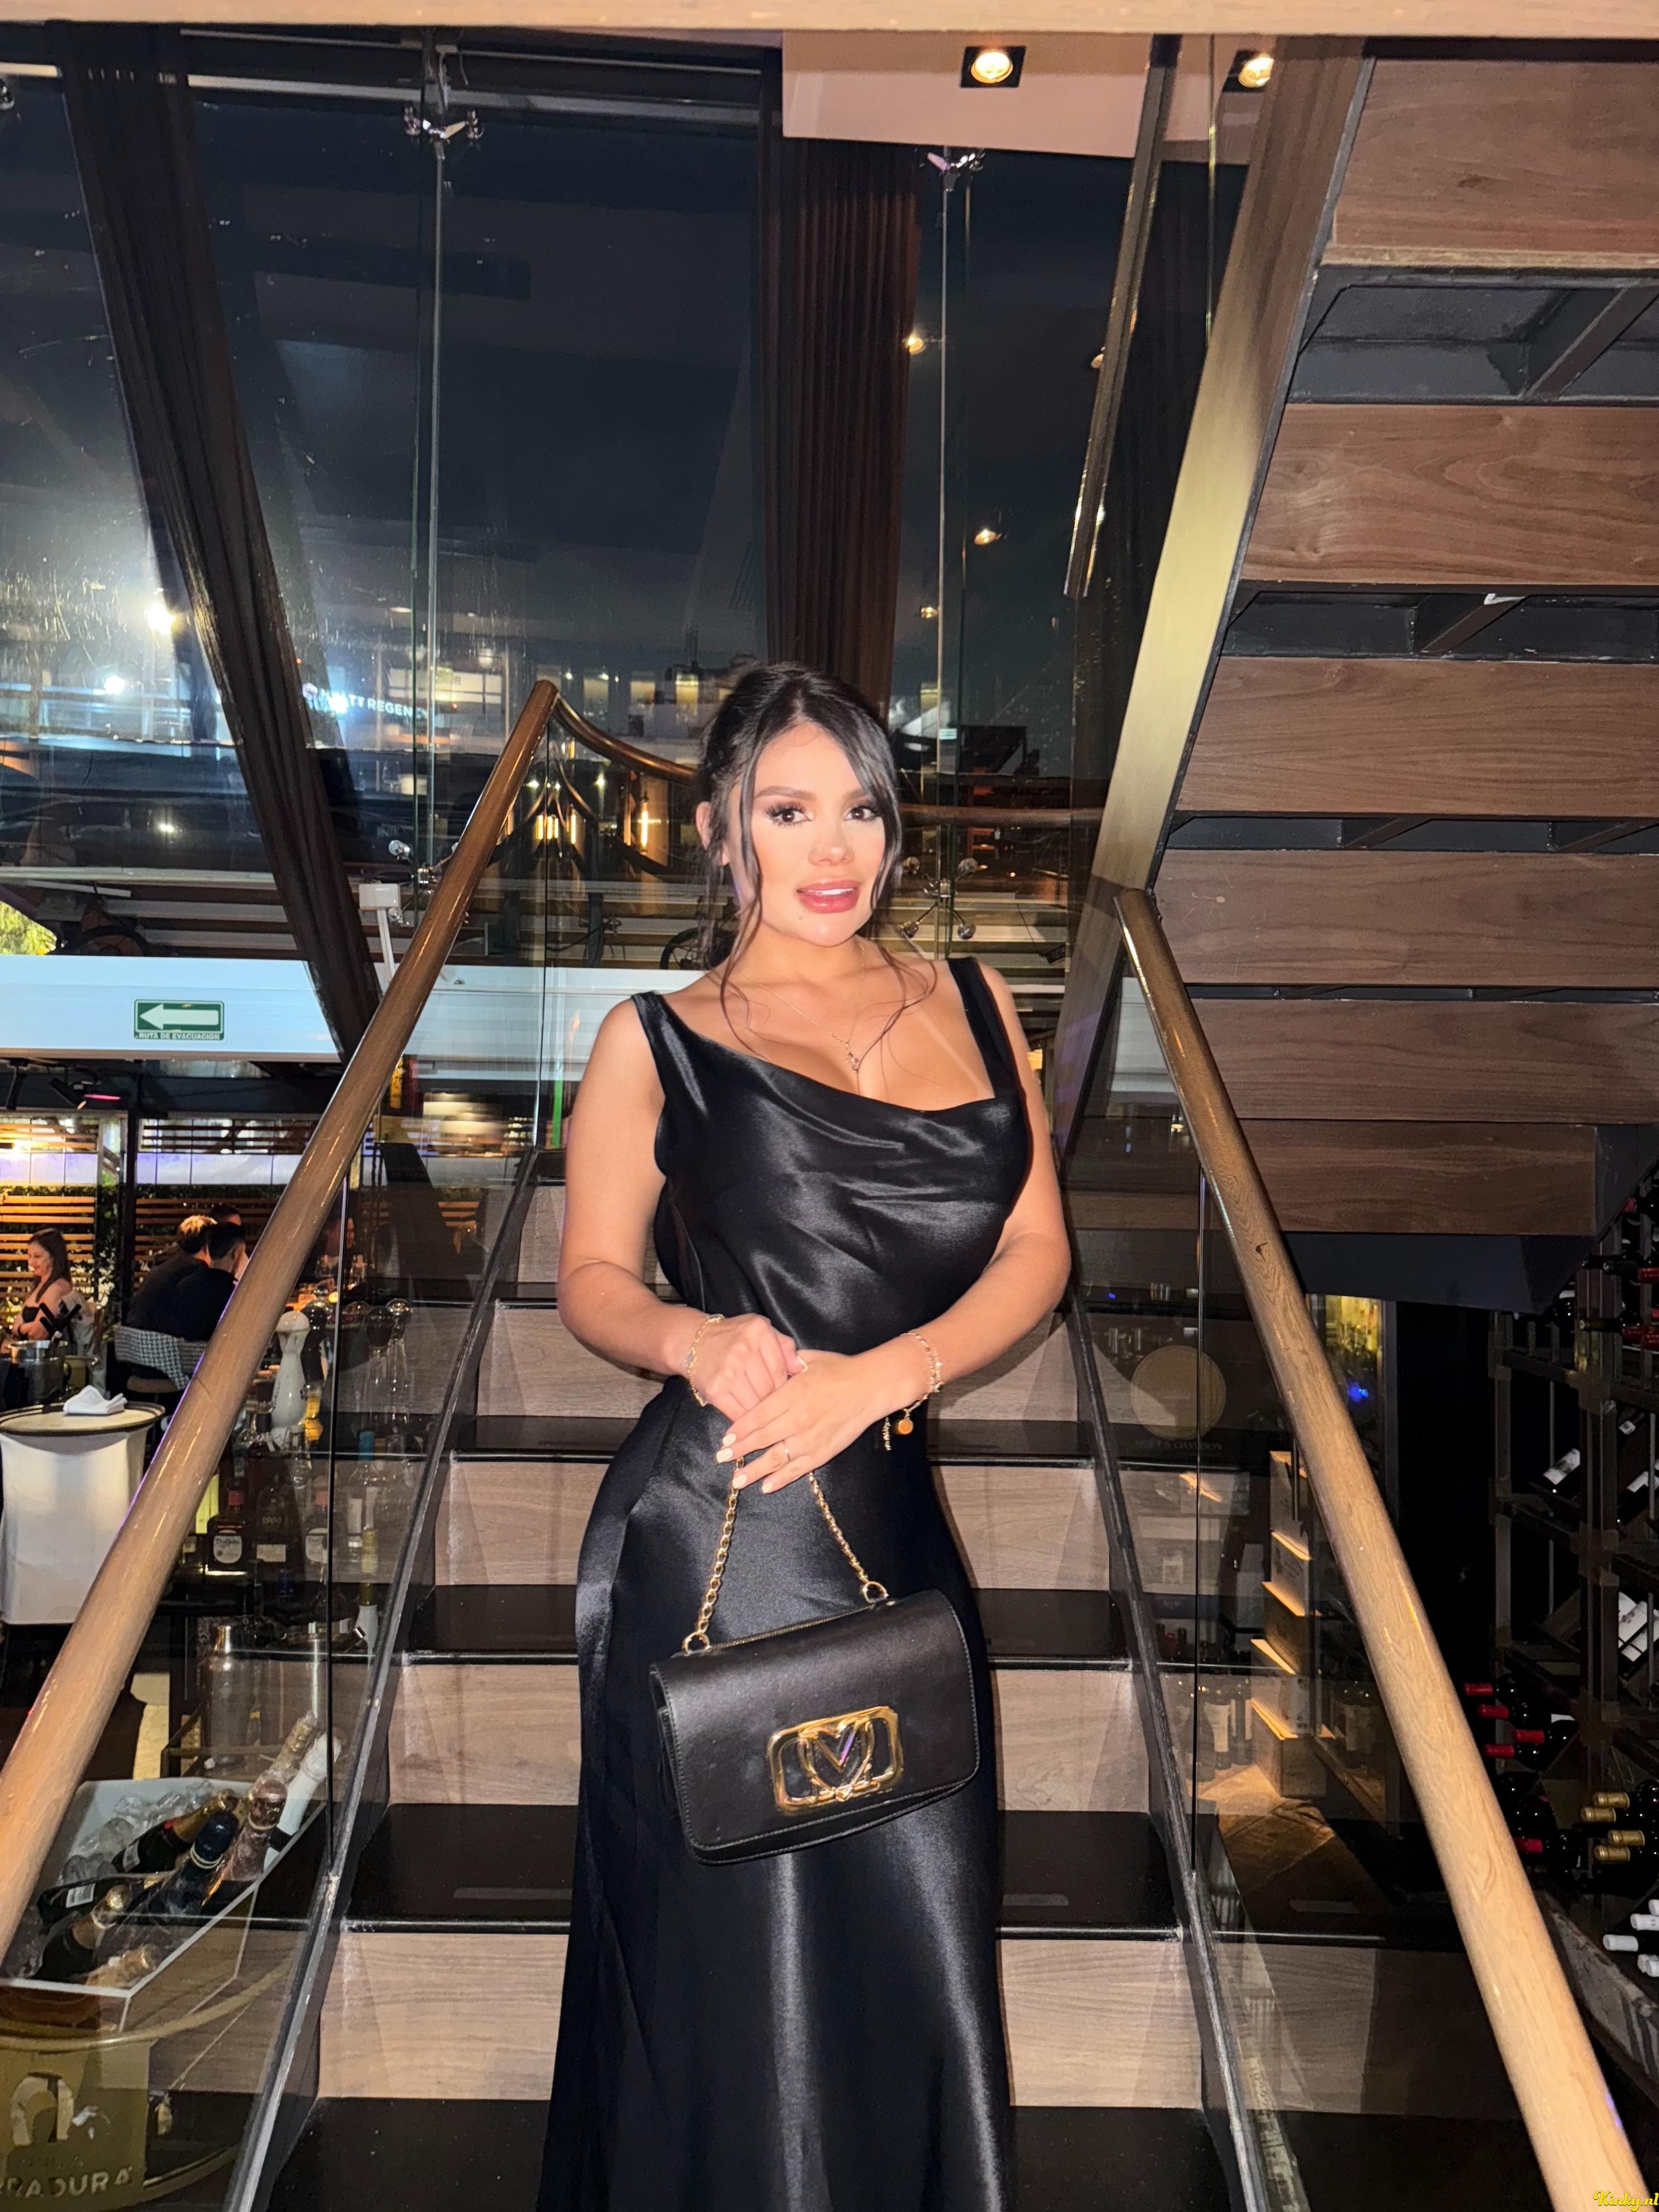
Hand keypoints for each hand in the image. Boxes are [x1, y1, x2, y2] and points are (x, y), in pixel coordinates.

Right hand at [683, 1313, 802, 1421]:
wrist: (694, 1341)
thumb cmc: (733, 1336)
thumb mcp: (760, 1329)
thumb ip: (784, 1345)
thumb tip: (800, 1368)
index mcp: (758, 1332)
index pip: (781, 1368)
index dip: (785, 1384)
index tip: (783, 1390)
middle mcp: (743, 1350)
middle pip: (770, 1388)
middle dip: (773, 1398)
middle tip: (771, 1401)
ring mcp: (728, 1371)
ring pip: (757, 1403)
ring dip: (760, 1410)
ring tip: (759, 1408)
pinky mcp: (715, 1390)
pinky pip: (739, 1413)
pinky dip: (745, 1417)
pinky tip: (747, 1415)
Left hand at [716, 1342, 918, 1492]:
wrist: (871, 1387)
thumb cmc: (839, 1370)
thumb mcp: (808, 1361)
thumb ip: (783, 1365)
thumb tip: (763, 1365)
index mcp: (792, 1394)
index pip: (758, 1415)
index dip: (740, 1429)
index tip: (725, 1439)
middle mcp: (798, 1418)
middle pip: (762, 1438)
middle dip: (739, 1450)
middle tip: (721, 1459)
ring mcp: (811, 1438)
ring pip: (776, 1458)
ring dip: (754, 1470)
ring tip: (737, 1480)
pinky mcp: (823, 1452)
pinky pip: (798, 1469)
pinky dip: (781, 1479)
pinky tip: (766, 1486)